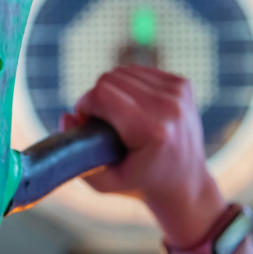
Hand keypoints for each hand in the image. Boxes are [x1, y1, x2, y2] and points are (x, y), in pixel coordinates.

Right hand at [61, 65, 227, 248]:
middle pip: (110, 79)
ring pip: (123, 71)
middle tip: (101, 122)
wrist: (186, 181)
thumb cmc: (140, 182)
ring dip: (113, 90)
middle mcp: (169, 107)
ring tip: (118, 116)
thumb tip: (66, 117)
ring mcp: (179, 93)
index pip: (102, 95)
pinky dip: (130, 86)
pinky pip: (139, 71)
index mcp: (152, 131)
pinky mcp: (183, 84)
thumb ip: (77, 153)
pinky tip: (135, 107)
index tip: (86, 123)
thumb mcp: (104, 180)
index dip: (84, 105)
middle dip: (97, 98)